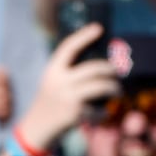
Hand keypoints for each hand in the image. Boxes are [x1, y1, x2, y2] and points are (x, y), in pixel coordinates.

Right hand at [15, 23, 120, 150]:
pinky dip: (104, 112)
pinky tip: (104, 113)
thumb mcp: (53, 81)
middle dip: (110, 69)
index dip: (84, 35)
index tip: (99, 27)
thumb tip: (99, 59)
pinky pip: (99, 109)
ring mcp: (68, 98)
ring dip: (114, 87)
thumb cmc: (51, 100)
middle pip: (94, 68)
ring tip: (117, 90)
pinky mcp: (75, 114)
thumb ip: (69, 71)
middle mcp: (59, 81)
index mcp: (53, 70)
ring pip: (101, 86)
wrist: (37, 128)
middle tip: (116, 71)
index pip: (69, 47)